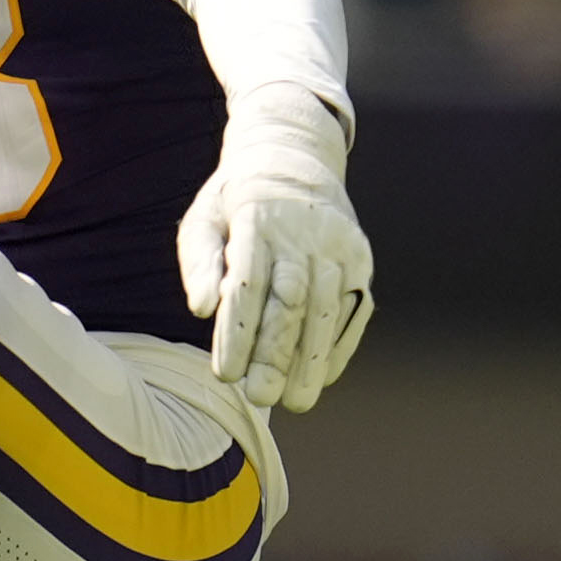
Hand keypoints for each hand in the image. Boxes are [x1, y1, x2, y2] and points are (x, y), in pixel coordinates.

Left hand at [179, 87, 371, 413]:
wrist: (294, 158)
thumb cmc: (235, 202)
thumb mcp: (204, 218)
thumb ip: (200, 262)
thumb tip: (199, 310)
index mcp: (258, 219)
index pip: (248, 284)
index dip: (238, 333)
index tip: (226, 375)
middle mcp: (305, 232)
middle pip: (292, 301)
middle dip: (277, 354)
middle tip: (261, 397)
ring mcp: (340, 245)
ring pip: (329, 309)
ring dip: (313, 359)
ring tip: (298, 401)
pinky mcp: (361, 258)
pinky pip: (355, 308)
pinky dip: (340, 344)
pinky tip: (324, 376)